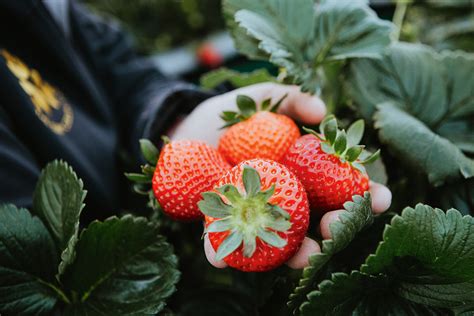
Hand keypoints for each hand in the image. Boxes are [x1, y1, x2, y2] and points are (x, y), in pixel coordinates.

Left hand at [170, 82, 391, 268]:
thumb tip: (322, 110)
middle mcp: (283, 197)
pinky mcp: (219, 223)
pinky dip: (221, 253)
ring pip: (280, 239)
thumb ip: (289, 98)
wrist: (183, 129)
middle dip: (335, 228)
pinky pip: (222, 241)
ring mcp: (254, 214)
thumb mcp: (257, 99)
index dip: (363, 193)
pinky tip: (220, 260)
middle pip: (317, 217)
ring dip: (293, 252)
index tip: (382, 198)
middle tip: (337, 228)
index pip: (339, 184)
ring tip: (302, 257)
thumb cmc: (228, 115)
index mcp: (299, 171)